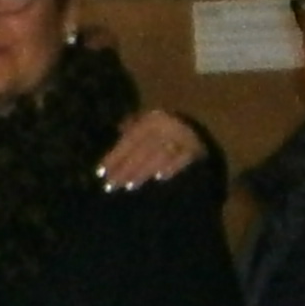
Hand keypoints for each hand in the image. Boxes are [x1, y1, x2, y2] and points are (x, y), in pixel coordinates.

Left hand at [97, 109, 213, 191]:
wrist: (204, 120)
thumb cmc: (168, 126)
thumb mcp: (148, 122)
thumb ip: (131, 128)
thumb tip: (115, 134)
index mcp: (151, 119)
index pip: (128, 141)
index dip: (113, 157)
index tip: (100, 173)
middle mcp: (165, 126)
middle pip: (140, 151)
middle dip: (124, 169)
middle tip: (111, 186)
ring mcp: (181, 137)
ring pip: (158, 155)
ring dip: (143, 171)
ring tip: (129, 186)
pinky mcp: (196, 148)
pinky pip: (182, 158)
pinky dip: (171, 167)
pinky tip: (159, 179)